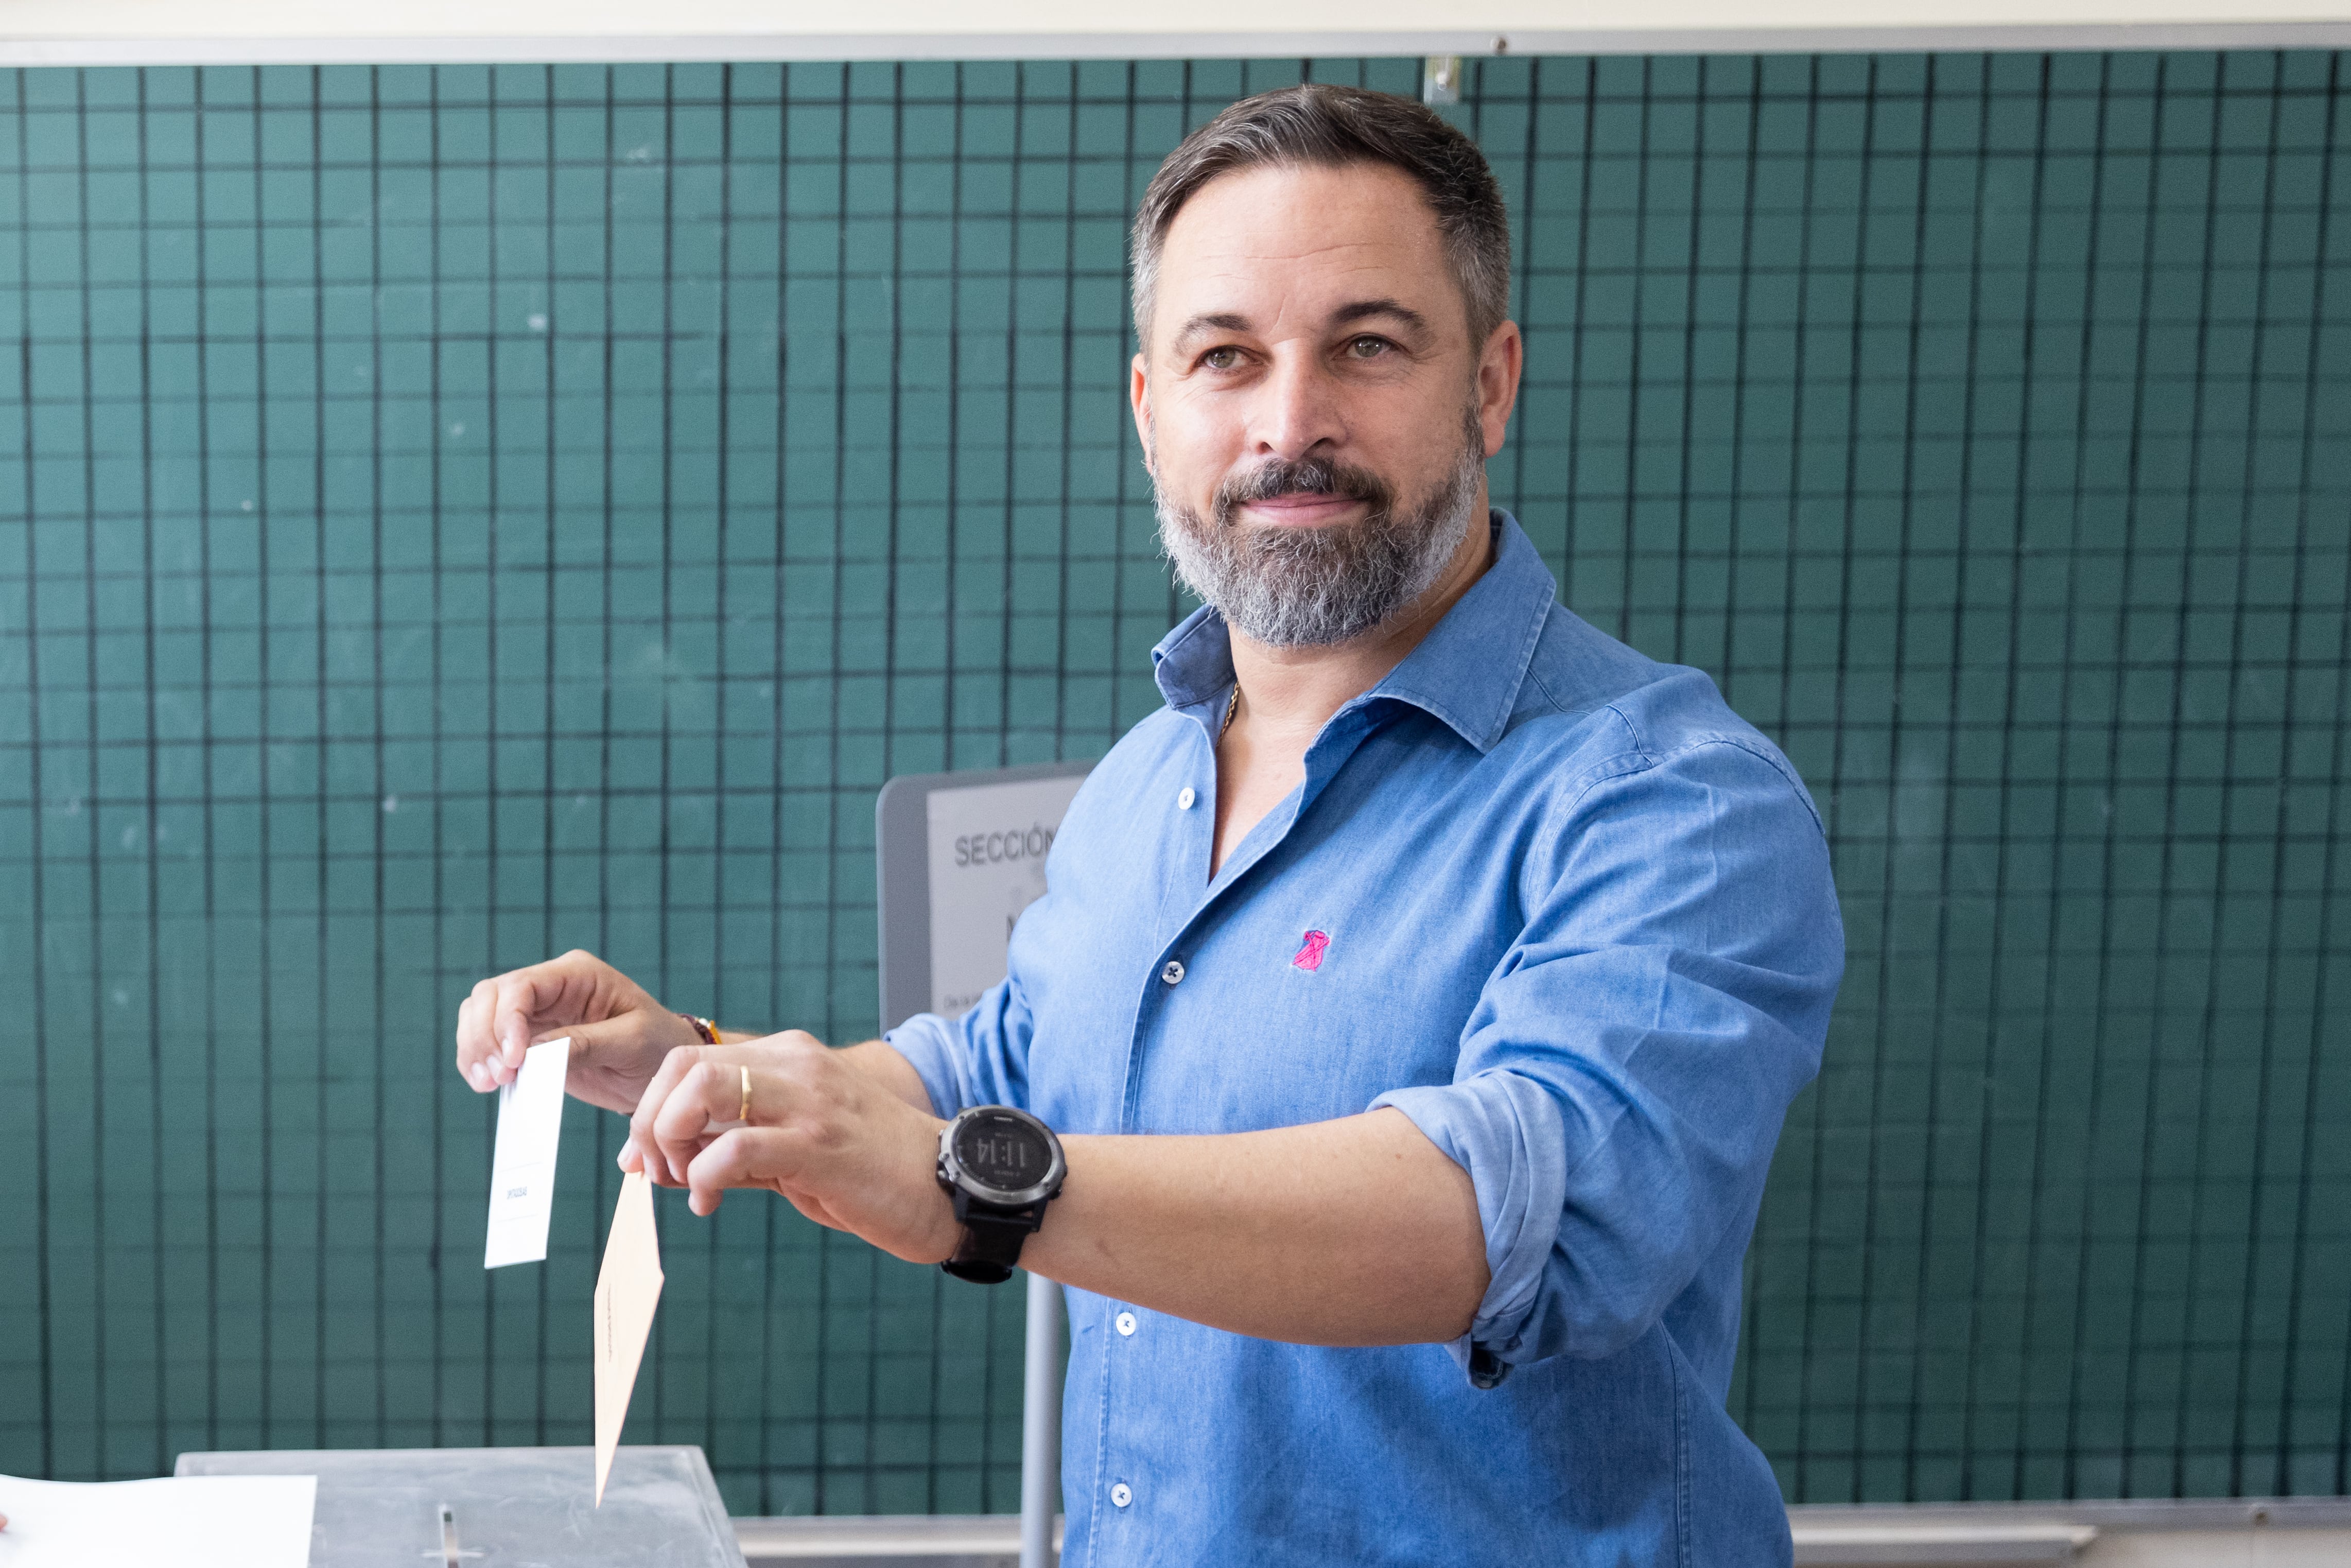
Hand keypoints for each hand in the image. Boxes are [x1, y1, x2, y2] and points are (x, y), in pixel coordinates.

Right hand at [453, 949, 703, 1112]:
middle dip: (484, 1036)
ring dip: (475, 1050)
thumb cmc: (658, 1047)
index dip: (506, 1020)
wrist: (663, 1073)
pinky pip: (488, 1043)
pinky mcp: (528, 1040)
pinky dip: (479, 1062)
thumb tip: (532, 1051)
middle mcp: (550, 987)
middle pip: (490, 997)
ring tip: (488, 1084)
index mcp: (577, 974)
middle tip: (497, 1077)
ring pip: (480, 1017)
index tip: (513, 1061)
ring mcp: (536, 1013)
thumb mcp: (631, 1043)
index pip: (522, 985)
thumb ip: (584, 1043)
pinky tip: (488, 1084)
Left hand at [622, 1034, 956, 1262]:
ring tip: (681, 1182)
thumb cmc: (876, 1170)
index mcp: (791, 1058)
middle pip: (685, 1066)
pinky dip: (703, 1178)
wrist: (953, 1184)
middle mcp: (797, 1066)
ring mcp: (809, 1101)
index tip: (643, 1156)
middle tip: (655, 1169)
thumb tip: (672, 1159)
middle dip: (649, 1120)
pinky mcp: (819, 1145)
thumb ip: (742, 1144)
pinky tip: (708, 1203)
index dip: (651, 1106)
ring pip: (702, 1090)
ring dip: (670, 1139)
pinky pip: (734, 1147)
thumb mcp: (801, 1145)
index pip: (692, 1059)